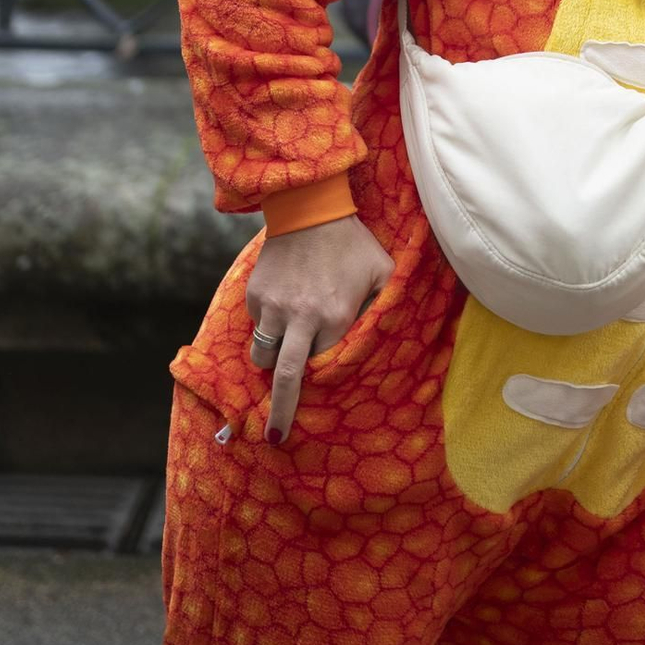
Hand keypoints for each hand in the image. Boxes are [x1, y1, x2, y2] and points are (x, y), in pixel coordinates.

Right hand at [246, 215, 393, 442]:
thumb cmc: (353, 243)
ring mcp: (274, 306)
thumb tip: (390, 340)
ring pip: (263, 355)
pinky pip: (256, 326)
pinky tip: (282, 307)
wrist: (311, 207)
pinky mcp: (255, 294)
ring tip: (280, 360)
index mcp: (335, 316)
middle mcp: (301, 316)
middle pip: (285, 377)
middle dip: (281, 412)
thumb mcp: (384, 272)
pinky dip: (266, 327)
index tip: (318, 400)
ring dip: (270, 364)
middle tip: (276, 437)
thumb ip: (388, 308)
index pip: (324, 365)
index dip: (322, 379)